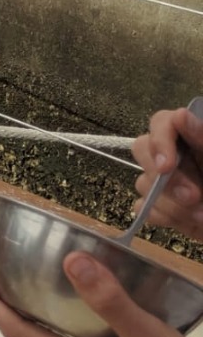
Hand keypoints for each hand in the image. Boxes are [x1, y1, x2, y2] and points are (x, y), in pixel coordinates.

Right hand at [131, 103, 202, 240]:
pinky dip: (165, 217)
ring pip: (144, 183)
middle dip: (166, 178)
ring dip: (173, 204)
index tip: (167, 165)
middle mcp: (175, 155)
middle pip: (142, 150)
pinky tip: (188, 221)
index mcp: (193, 137)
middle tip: (193, 197)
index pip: (161, 123)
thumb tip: (180, 115)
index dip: (160, 141)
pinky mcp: (161, 207)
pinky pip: (145, 208)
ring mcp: (164, 181)